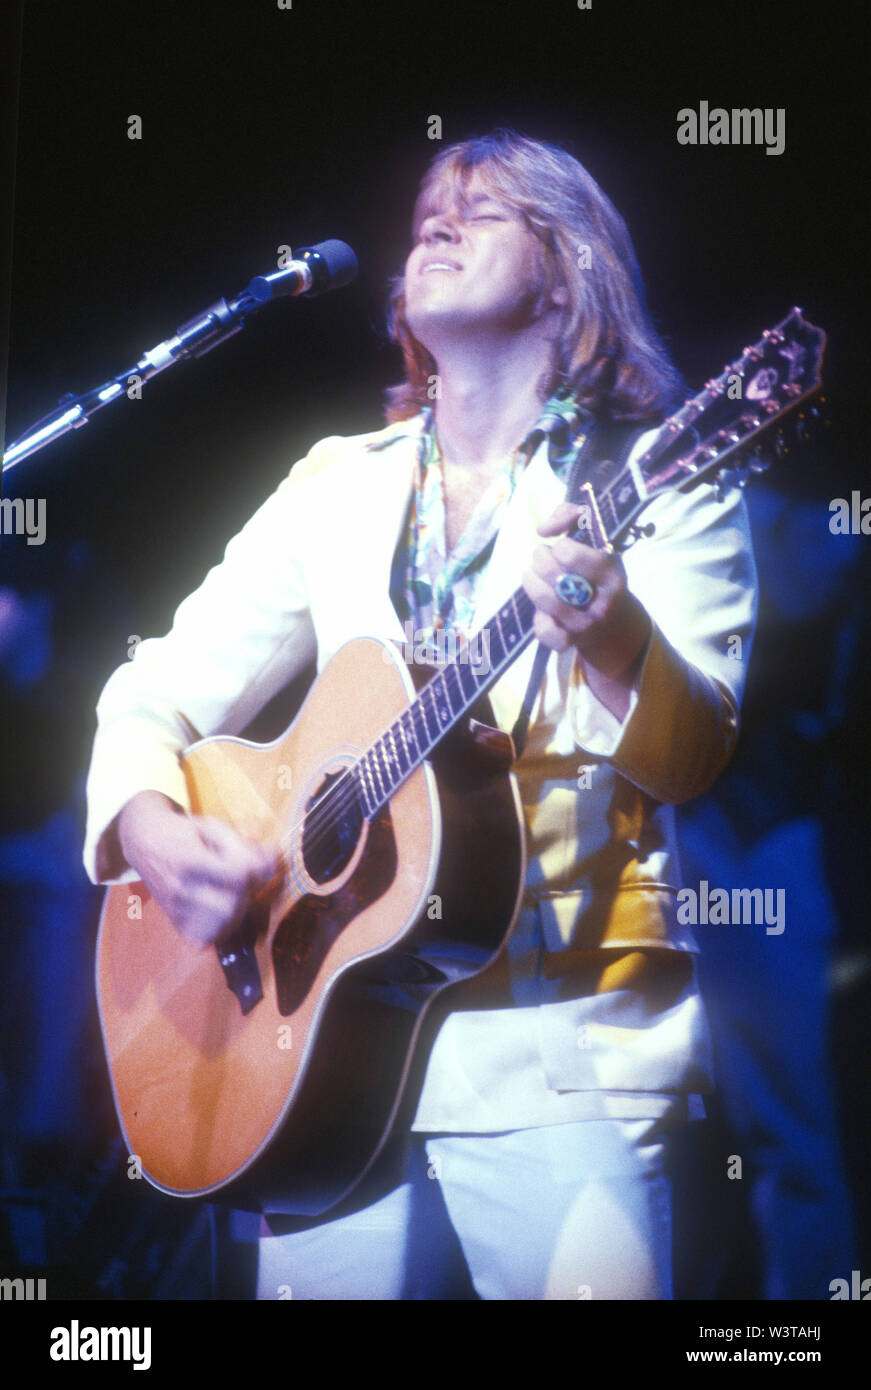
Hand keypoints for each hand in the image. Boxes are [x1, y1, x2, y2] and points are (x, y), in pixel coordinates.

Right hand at [117, 791, 279, 948]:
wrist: (144, 841)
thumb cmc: (183, 831)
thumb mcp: (213, 827)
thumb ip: (244, 846)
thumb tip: (275, 863)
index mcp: (190, 860)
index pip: (238, 876)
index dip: (256, 870)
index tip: (258, 862)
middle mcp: (180, 889)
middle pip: (232, 905)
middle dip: (248, 893)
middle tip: (247, 879)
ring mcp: (176, 909)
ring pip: (222, 924)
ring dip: (239, 910)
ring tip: (236, 893)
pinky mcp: (175, 922)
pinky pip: (206, 936)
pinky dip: (221, 926)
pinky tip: (223, 909)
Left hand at [522, 502, 650, 715]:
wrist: (615, 623)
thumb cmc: (599, 571)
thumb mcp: (597, 538)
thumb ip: (573, 515)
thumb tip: (543, 529)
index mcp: (611, 573)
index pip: (572, 555)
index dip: (561, 547)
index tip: (561, 546)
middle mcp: (601, 601)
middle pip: (556, 576)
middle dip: (541, 560)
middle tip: (541, 557)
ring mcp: (585, 624)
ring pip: (547, 601)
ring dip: (531, 582)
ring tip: (531, 575)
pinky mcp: (570, 642)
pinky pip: (545, 631)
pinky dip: (538, 619)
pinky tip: (543, 611)